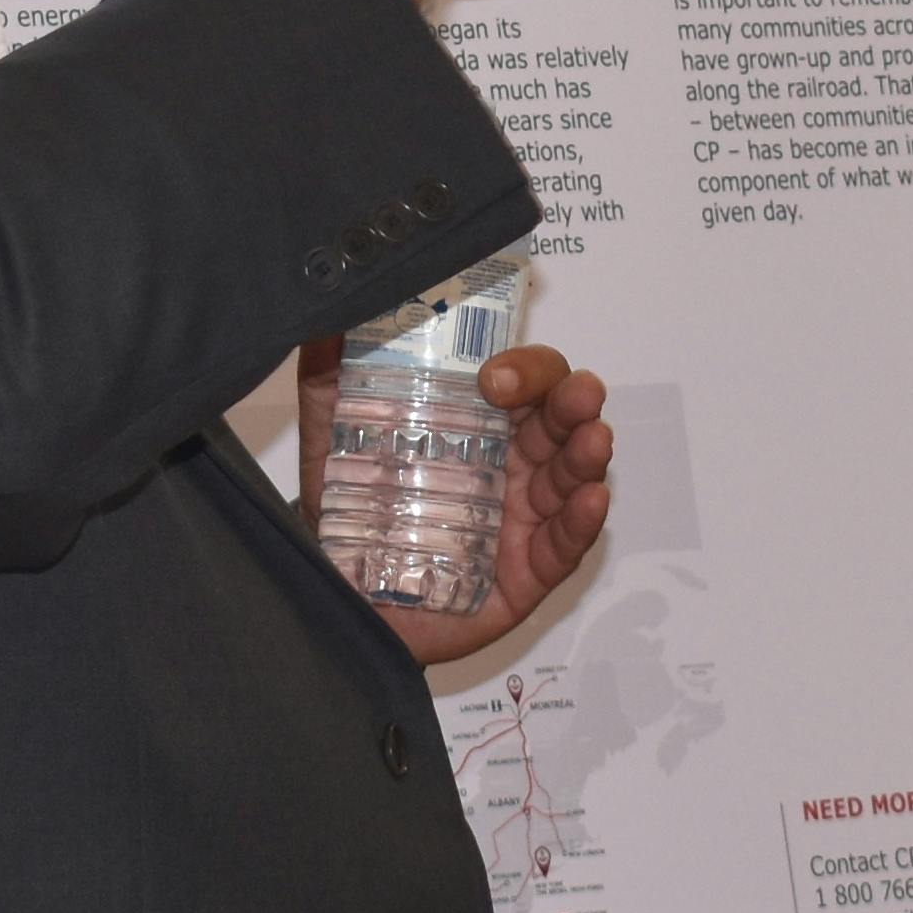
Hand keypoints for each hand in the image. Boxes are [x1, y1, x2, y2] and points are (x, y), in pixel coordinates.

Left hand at [296, 343, 620, 665]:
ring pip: (572, 477)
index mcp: (481, 424)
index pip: (523, 381)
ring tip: (593, 439)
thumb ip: (327, 375)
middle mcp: (513, 464)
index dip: (524, 369)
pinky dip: (582, 522)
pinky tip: (591, 500)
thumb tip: (319, 317)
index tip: (493, 378)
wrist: (337, 596)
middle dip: (572, 401)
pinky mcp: (526, 574)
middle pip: (559, 420)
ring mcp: (524, 518)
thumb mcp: (330, 436)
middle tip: (575, 393)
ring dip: (587, 454)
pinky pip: (564, 547)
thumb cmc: (351, 512)